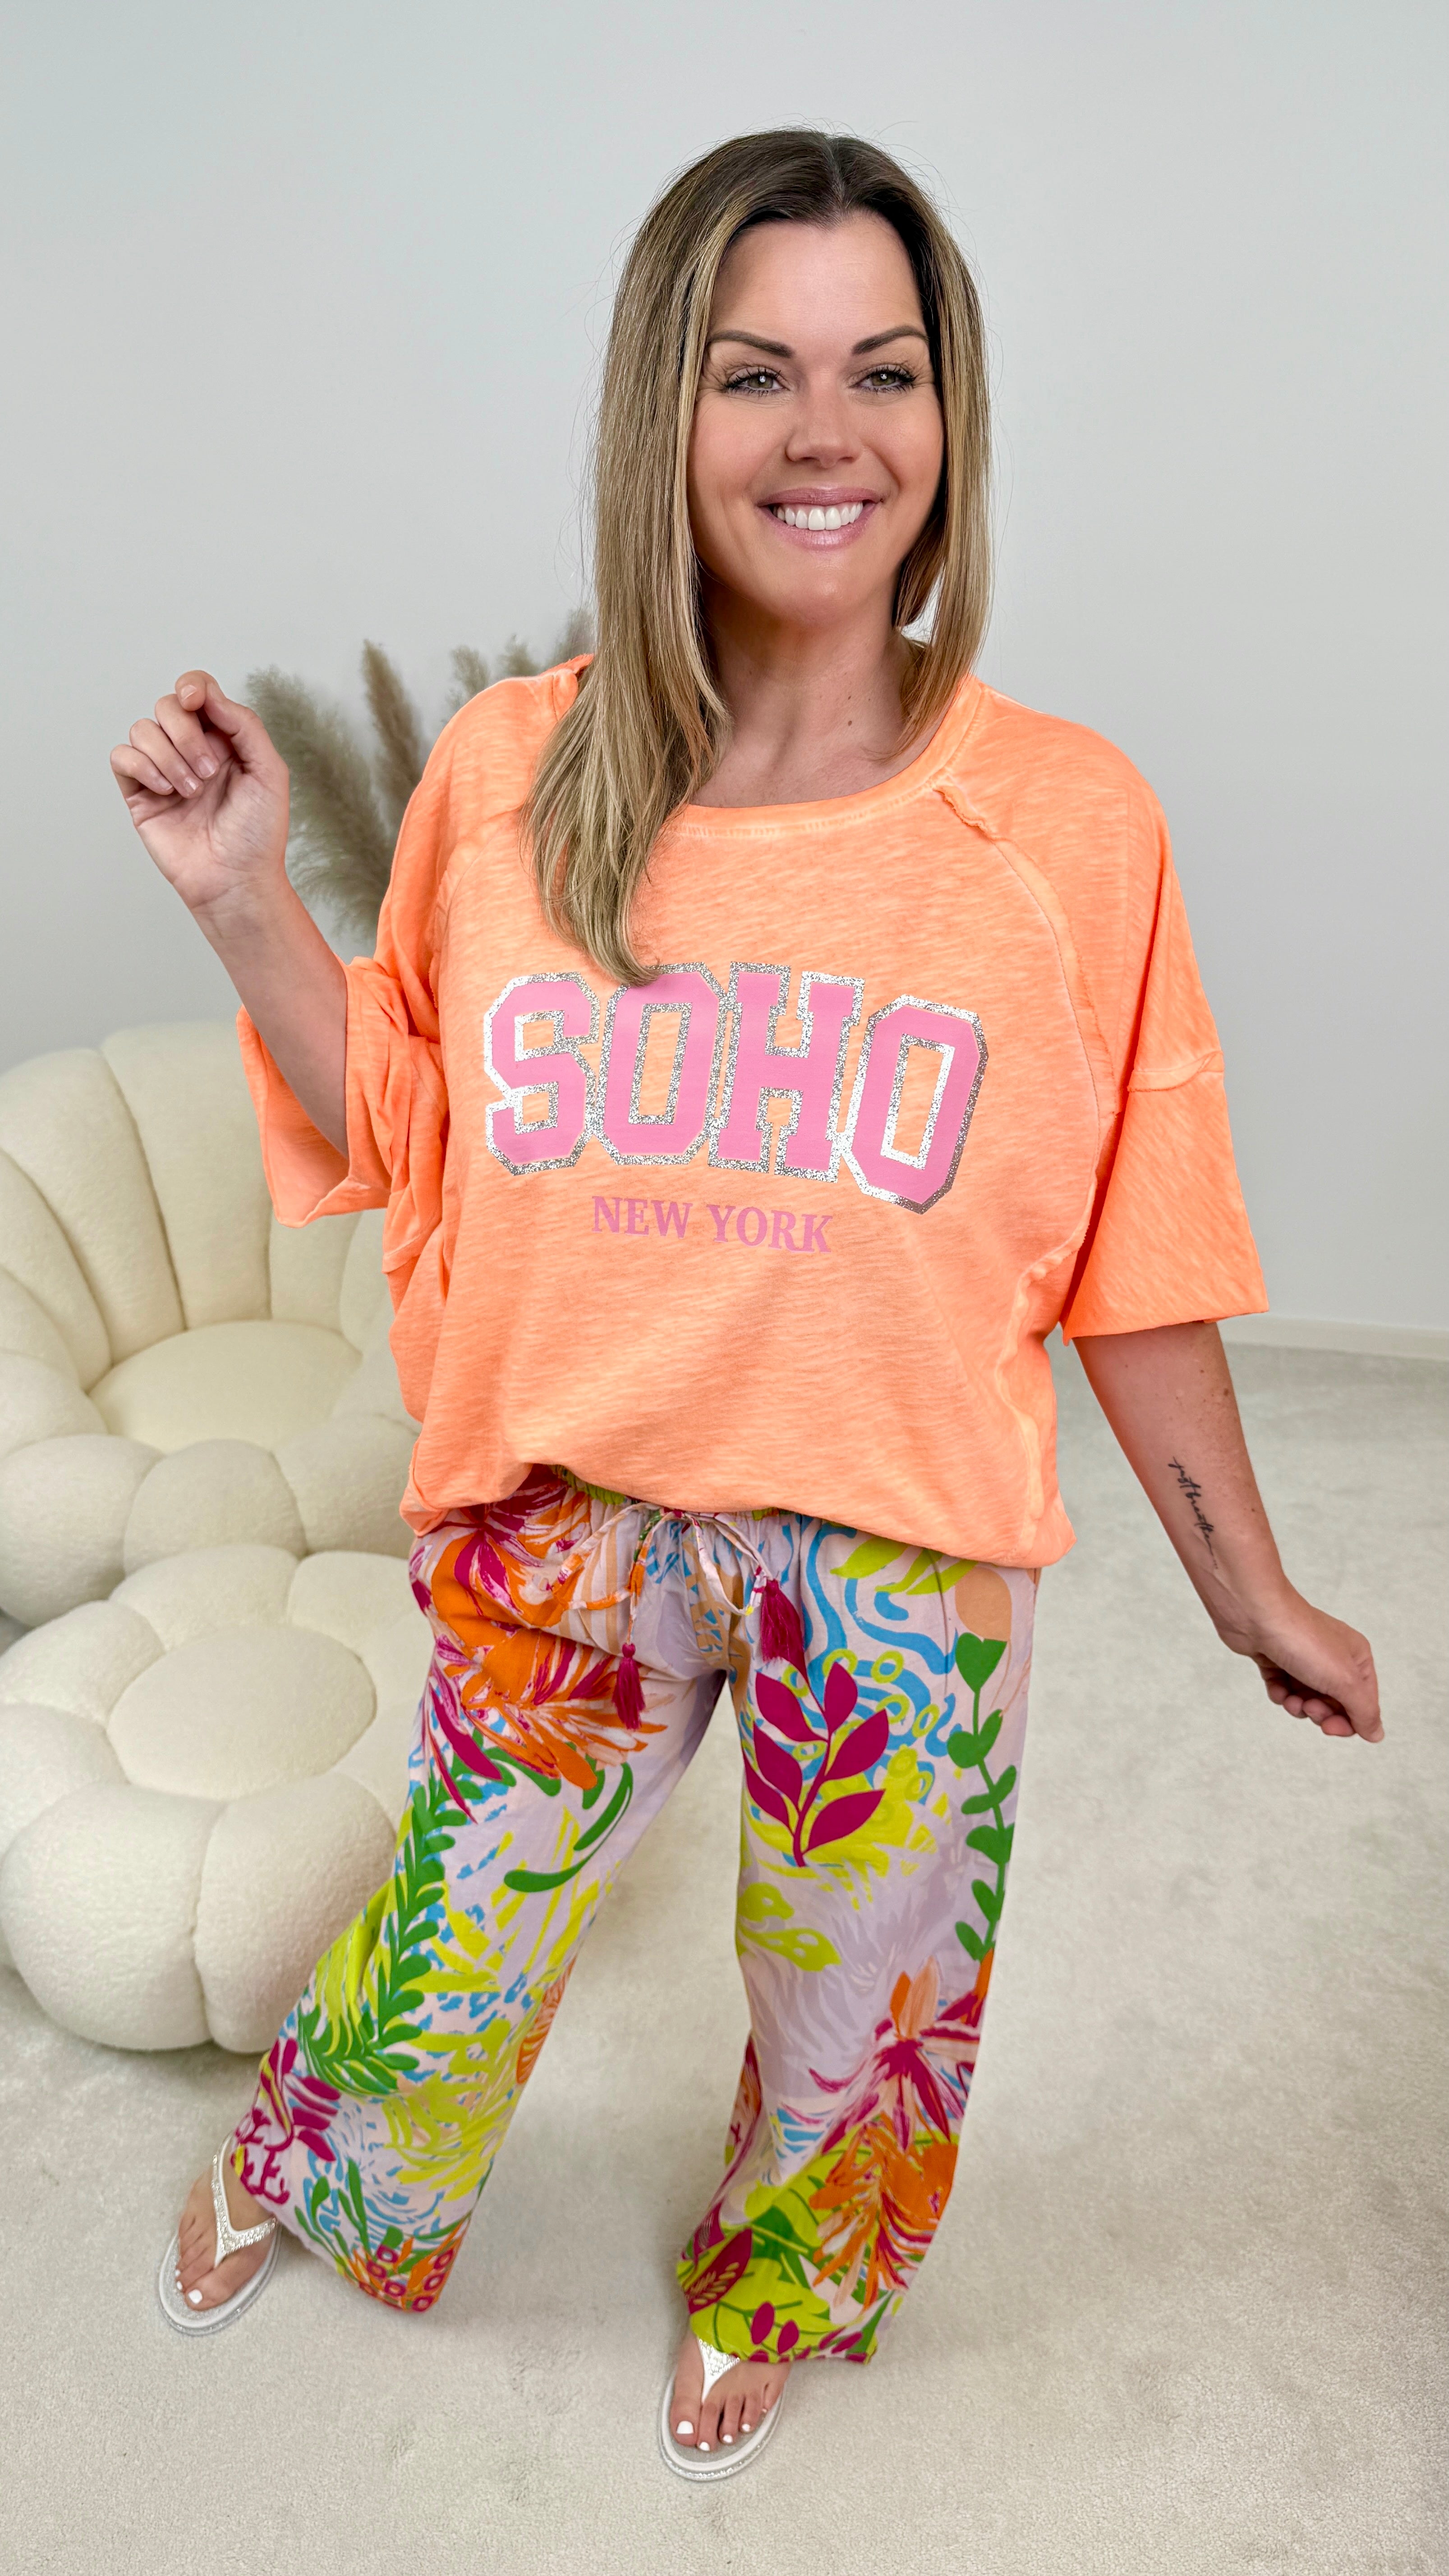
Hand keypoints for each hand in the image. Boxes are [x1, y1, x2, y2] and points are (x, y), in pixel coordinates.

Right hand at [110, 670, 288, 920]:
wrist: (235, 879)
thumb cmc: (257, 833)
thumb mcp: (268, 771)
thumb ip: (244, 725)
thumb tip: (208, 694)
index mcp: (222, 739)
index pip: (197, 691)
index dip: (192, 687)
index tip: (195, 702)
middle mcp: (190, 750)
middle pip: (167, 706)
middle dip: (185, 734)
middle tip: (208, 772)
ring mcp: (162, 770)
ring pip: (142, 729)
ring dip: (169, 757)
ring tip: (192, 792)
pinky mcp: (139, 793)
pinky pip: (122, 756)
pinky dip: (143, 767)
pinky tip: (167, 792)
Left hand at [1222, 1587, 1381, 1742]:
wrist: (1256, 1613)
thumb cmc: (1303, 1641)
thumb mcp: (1344, 1680)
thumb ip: (1364, 1711)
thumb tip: (1376, 1735)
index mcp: (1356, 1658)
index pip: (1363, 1703)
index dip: (1349, 1722)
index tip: (1330, 1728)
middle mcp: (1332, 1657)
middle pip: (1334, 1704)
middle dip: (1320, 1713)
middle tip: (1309, 1707)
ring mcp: (1304, 1657)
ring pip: (1307, 1699)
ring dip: (1298, 1706)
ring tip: (1290, 1697)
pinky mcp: (1277, 1658)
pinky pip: (1283, 1689)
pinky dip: (1279, 1693)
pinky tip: (1275, 1685)